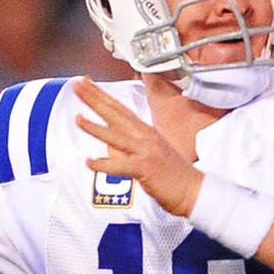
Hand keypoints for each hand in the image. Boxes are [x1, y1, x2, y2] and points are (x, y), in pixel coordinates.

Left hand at [73, 77, 202, 216]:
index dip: (102, 95)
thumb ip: (129, 148)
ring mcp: (146, 151)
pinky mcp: (146, 168)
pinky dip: (105, 164)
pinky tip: (90, 162)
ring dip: (95, 127)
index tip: (87, 83)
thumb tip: (109, 146)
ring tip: (78, 118)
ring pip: (116, 136)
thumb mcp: (150, 155)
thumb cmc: (174, 176)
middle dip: (95, 98)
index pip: (119, 109)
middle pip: (116, 114)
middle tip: (78, 84)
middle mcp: (145, 137)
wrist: (195, 190)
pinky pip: (121, 165)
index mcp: (146, 132)